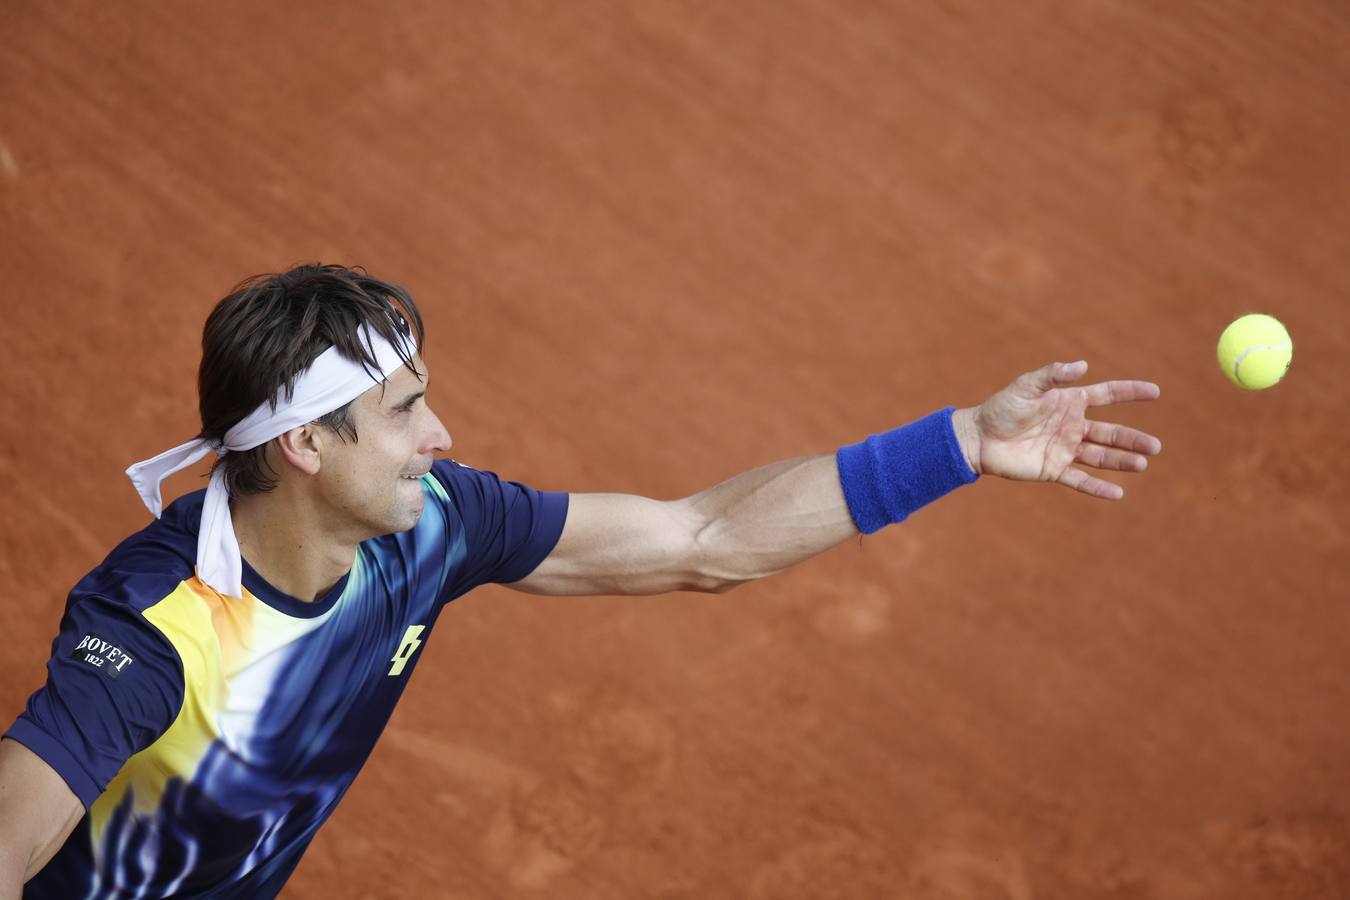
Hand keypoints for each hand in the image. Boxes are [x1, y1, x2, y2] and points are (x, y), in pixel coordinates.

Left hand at [953, 360, 1161, 499]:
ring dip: (1122, 461)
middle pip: (1110, 432)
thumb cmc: (1002, 408)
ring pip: (1100, 456)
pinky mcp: (1053, 469)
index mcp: (1070, 402)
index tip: (1155, 392)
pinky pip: (1080, 480)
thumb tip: (1083, 366)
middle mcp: (1072, 426)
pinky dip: (1098, 487)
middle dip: (1133, 439)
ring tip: (1142, 464)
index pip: (1107, 395)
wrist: (978, 437)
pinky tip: (1119, 493)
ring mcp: (1064, 449)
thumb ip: (1054, 374)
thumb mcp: (1027, 386)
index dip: (1130, 393)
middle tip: (1155, 446)